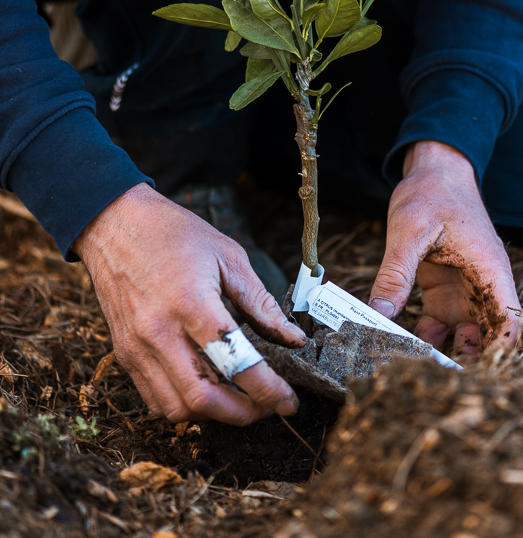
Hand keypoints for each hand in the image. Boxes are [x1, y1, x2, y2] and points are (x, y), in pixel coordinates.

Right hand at [73, 183, 305, 424]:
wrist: (115, 224)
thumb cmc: (174, 234)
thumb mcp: (228, 256)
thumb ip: (260, 302)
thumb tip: (292, 338)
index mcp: (192, 303)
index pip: (235, 363)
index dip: (268, 390)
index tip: (288, 401)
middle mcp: (160, 332)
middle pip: (204, 399)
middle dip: (243, 414)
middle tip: (267, 406)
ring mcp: (137, 347)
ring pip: (176, 408)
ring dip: (213, 414)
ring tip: (239, 399)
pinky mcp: (125, 353)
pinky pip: (154, 399)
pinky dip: (183, 406)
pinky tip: (205, 389)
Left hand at [369, 141, 522, 360]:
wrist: (434, 171)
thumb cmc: (433, 193)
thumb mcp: (410, 230)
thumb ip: (396, 273)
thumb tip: (377, 314)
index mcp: (490, 270)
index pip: (508, 320)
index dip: (501, 352)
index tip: (481, 378)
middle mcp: (482, 285)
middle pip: (488, 335)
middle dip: (472, 363)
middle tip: (443, 387)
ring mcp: (463, 290)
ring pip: (463, 335)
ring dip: (447, 355)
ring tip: (420, 376)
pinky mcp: (443, 290)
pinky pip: (438, 324)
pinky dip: (426, 339)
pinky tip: (404, 352)